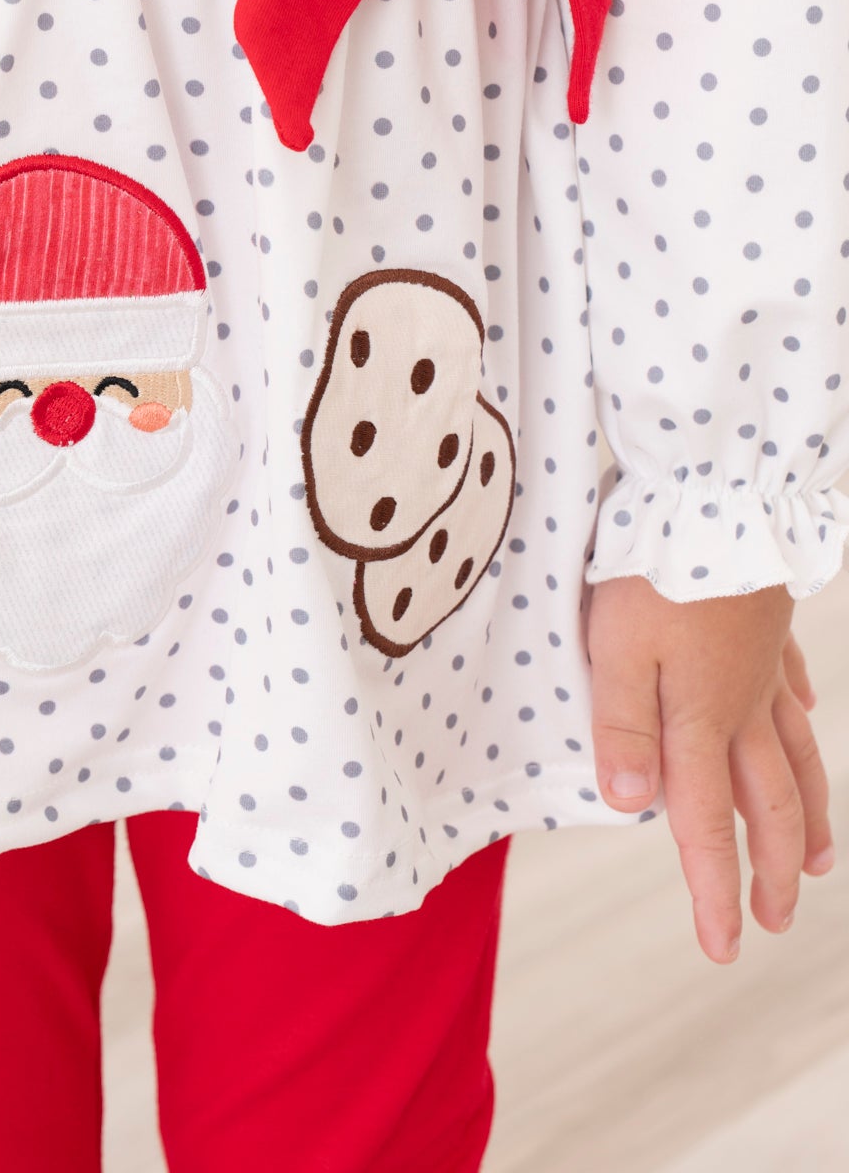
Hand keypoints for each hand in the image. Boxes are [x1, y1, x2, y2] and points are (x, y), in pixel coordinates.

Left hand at [587, 575, 833, 962]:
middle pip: (765, 802)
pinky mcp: (767, 622)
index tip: (726, 947)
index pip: (704, 822)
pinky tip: (808, 720)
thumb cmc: (654, 565)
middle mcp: (740, 702)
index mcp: (699, 717)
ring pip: (794, 755)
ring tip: (820, 859)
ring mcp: (761, 663)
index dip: (715, 889)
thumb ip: (622, 726)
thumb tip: (632, 806)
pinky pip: (791, 684)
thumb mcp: (614, 646)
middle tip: (779, 923)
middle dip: (773, 869)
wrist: (713, 489)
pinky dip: (801, 716)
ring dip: (806, 813)